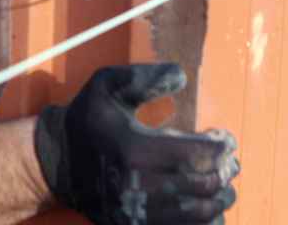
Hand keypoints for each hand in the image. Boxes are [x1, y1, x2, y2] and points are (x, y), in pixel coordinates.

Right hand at [35, 63, 238, 223]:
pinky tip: (210, 206)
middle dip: (225, 172)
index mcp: (133, 148)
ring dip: (220, 199)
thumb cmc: (88, 118)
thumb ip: (144, 77)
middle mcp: (136, 186)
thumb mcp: (107, 84)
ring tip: (225, 182)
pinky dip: (205, 222)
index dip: (220, 148)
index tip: (225, 138)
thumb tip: (181, 76)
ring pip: (198, 216)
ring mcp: (135, 214)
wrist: (57, 163)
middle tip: (231, 160)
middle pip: (202, 187)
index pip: (195, 155)